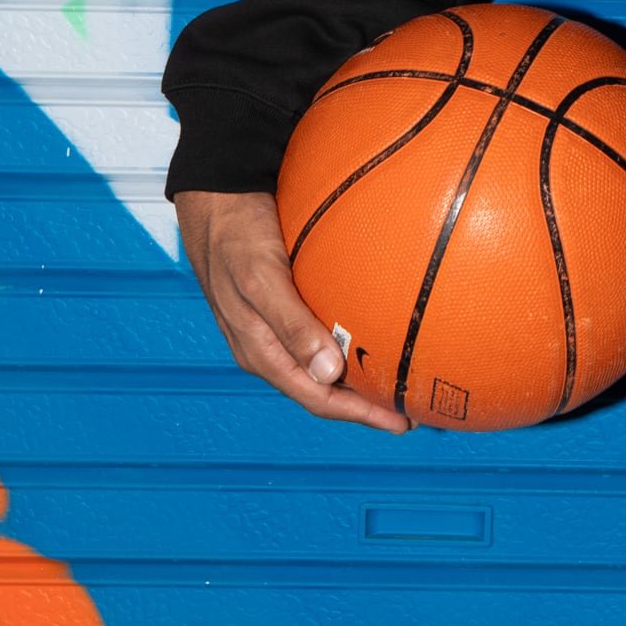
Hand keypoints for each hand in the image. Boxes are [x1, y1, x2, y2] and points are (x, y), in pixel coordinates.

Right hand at [176, 188, 408, 432]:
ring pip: (321, 367)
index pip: (316, 397)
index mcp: (261, 352)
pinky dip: (347, 345)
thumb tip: (328, 373)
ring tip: (395, 379)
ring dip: (356, 379)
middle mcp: (269, 348)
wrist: (215, 203)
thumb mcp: (262, 279)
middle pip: (322, 390)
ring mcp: (274, 330)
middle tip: (409, 407)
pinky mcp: (283, 307)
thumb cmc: (234, 238)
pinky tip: (371, 335)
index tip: (398, 422)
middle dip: (363, 405)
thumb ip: (292, 326)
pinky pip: (319, 337)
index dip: (358, 414)